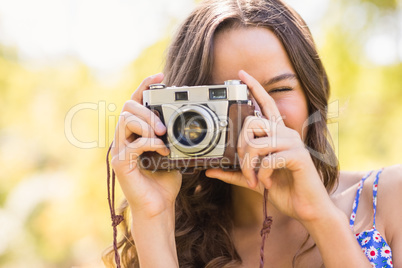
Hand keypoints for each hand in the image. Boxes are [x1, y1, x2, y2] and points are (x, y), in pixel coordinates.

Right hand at [111, 73, 181, 217]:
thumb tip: (183, 120)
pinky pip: (133, 144)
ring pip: (125, 121)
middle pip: (126, 108)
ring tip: (162, 135)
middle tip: (163, 125)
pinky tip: (162, 149)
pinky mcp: (121, 164)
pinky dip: (149, 143)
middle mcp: (124, 139)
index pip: (135, 103)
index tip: (160, 76)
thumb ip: (171, 135)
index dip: (145, 86)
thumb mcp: (171, 150)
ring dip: (146, 123)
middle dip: (147, 110)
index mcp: (134, 133)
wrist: (158, 206)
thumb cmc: (164, 179)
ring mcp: (120, 151)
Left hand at [206, 70, 334, 222]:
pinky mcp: (298, 156)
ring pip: (257, 143)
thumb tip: (210, 169)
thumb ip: (234, 173)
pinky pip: (269, 159)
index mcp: (277, 135)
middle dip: (241, 148)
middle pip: (252, 123)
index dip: (255, 88)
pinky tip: (269, 183)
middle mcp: (286, 133)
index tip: (241, 75)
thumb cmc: (283, 190)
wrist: (306, 208)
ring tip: (256, 181)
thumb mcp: (254, 179)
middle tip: (246, 169)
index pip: (265, 105)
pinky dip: (264, 174)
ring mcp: (293, 143)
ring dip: (250, 166)